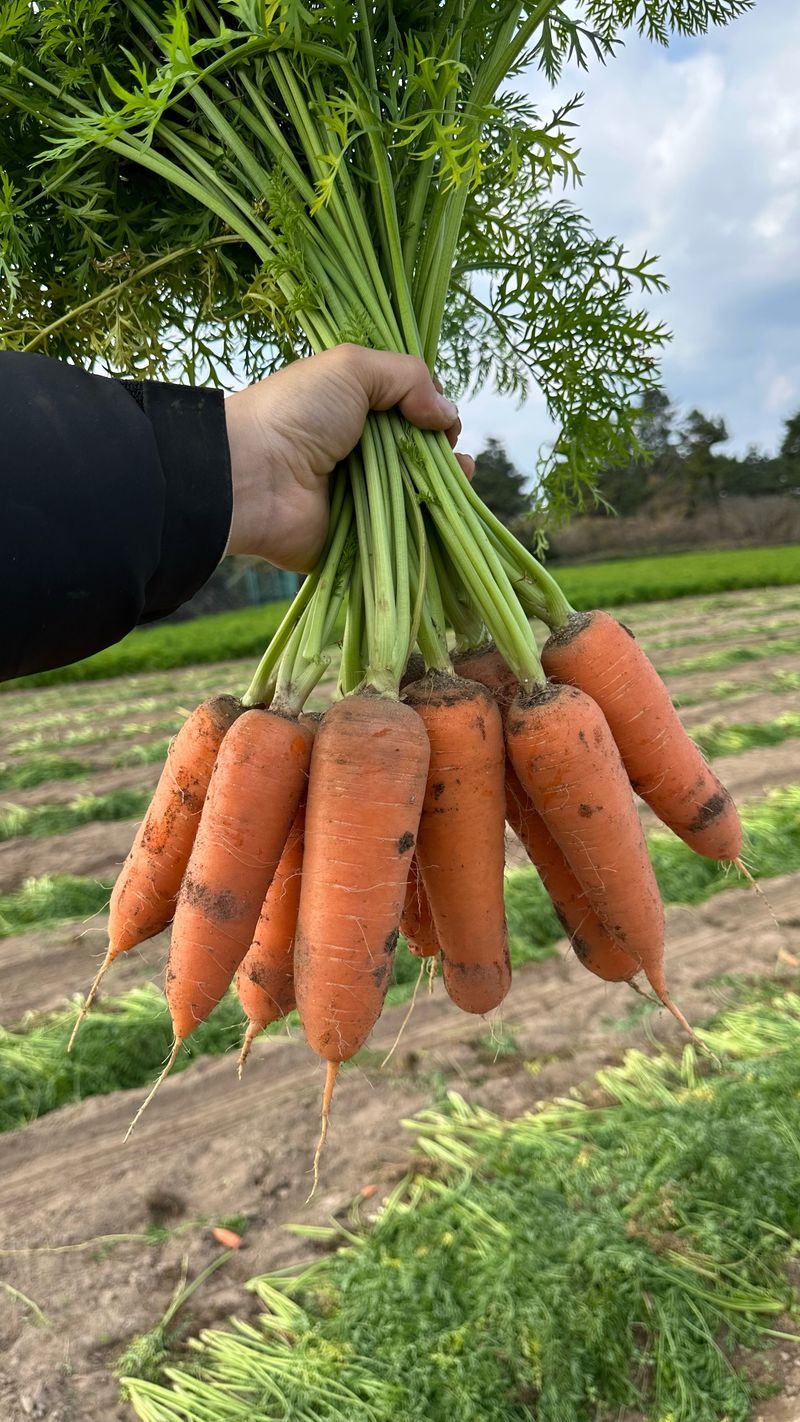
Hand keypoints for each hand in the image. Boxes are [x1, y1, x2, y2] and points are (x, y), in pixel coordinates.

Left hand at [224, 344, 473, 570]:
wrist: (250, 478)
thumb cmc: (293, 414)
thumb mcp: (350, 368)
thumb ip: (406, 376)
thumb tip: (446, 413)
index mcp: (352, 411)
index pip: (407, 411)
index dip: (431, 412)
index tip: (440, 419)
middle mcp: (359, 453)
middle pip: (417, 452)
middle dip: (443, 450)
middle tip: (450, 450)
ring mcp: (361, 496)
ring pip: (417, 492)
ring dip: (445, 484)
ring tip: (460, 474)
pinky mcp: (360, 536)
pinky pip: (403, 532)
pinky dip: (430, 523)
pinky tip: (447, 507)